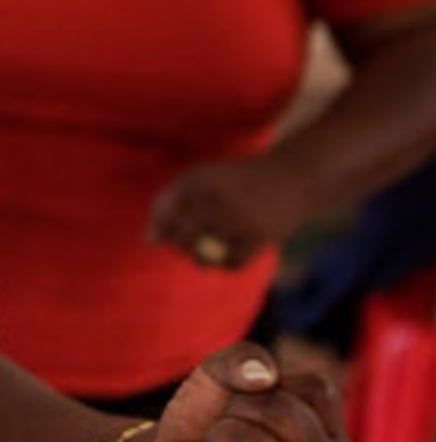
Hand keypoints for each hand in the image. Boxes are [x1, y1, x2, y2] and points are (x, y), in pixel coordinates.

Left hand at [133, 344, 345, 441]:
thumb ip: (241, 358)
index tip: (248, 403)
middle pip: (281, 413)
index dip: (263, 386)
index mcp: (329, 430)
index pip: (314, 388)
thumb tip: (265, 376)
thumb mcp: (218, 375)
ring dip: (218, 441)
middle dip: (235, 412)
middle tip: (227, 432)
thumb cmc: (205, 420)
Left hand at [148, 155, 313, 268]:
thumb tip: (148, 242)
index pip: (163, 214)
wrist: (292, 177)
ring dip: (200, 258)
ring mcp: (239, 217)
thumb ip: (170, 205)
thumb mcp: (202, 180)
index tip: (169, 229)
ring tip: (209, 246)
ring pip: (204, 254)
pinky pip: (231, 263)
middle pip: (181, 237)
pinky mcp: (260, 235)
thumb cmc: (236, 181)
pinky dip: (225, 264)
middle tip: (190, 241)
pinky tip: (226, 254)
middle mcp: (216, 197)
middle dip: (179, 245)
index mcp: (197, 179)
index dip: (160, 227)